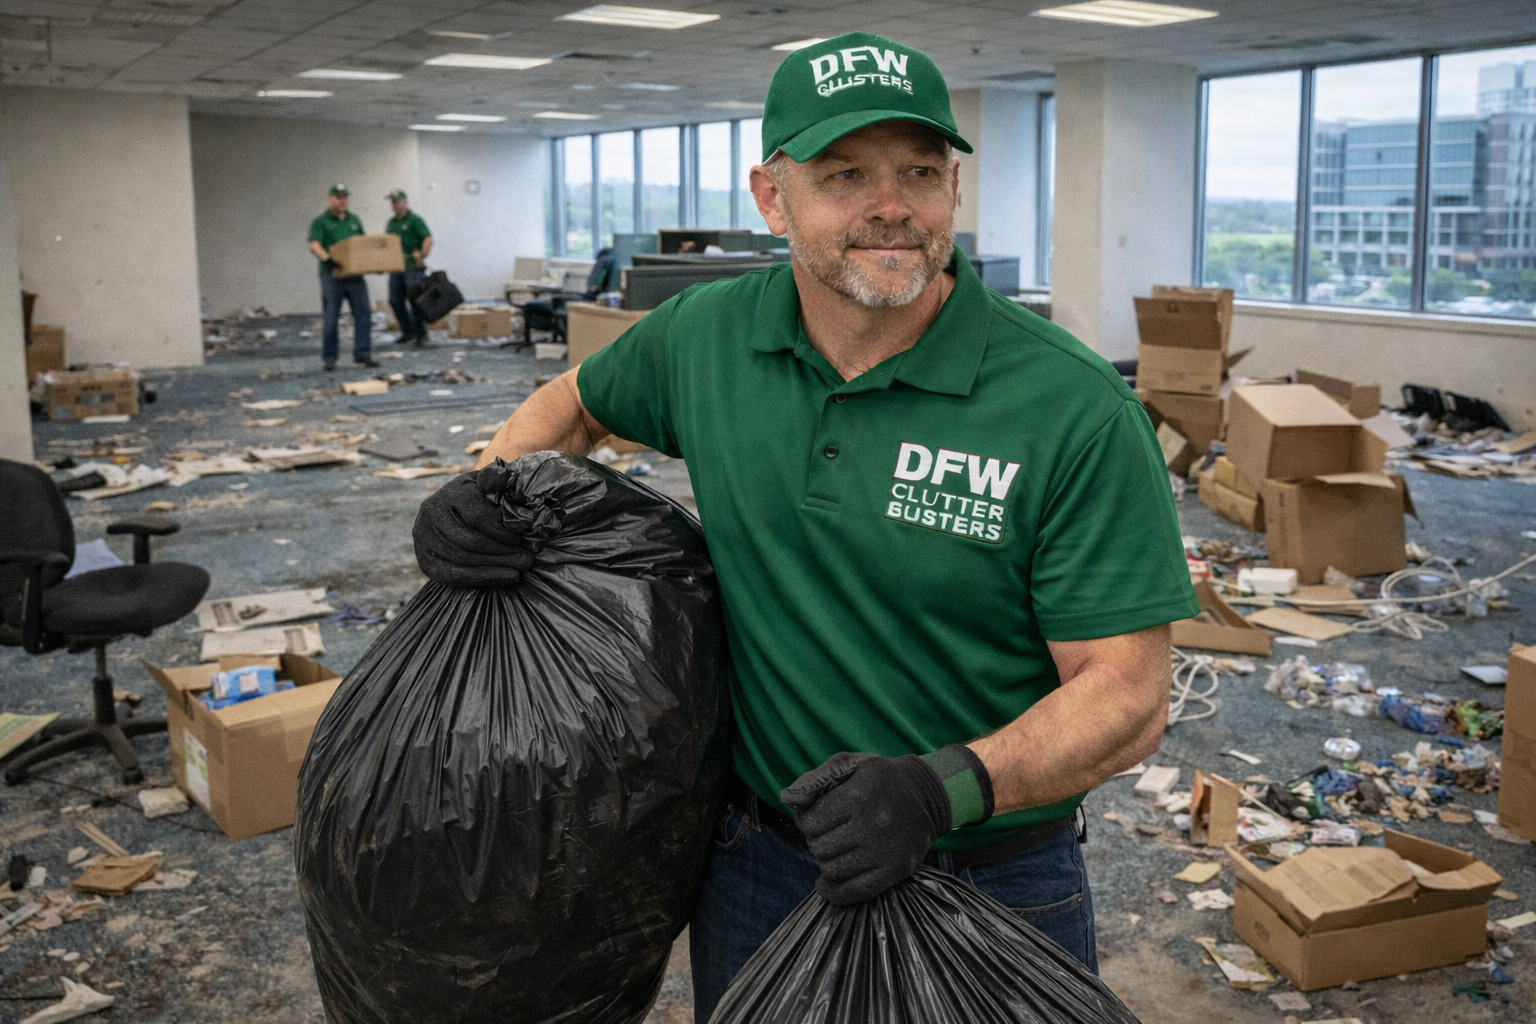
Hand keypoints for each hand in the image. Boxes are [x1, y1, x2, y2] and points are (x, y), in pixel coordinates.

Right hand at [412, 467, 535, 586]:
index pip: (477, 518)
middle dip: (501, 553)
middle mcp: (431, 512)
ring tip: (518, 570)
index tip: (524, 541)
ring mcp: (423, 536)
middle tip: (527, 560)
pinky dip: (481, 578)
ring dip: (494, 567)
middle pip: (469, 541)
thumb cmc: (481, 496)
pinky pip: (452, 575)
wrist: (452, 511)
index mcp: (450, 492)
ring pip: (462, 558)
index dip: (503, 533)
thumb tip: (510, 488)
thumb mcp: (490, 485)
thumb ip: (500, 483)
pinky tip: (505, 577)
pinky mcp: (423, 559)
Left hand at [780, 752, 949, 904]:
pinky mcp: (896, 871)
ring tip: (834, 851)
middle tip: (826, 835)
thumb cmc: (880, 780)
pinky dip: (835, 892)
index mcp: (861, 794)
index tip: (814, 819)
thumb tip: (788, 800)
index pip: (812, 821)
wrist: (928, 796)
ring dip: (826, 863)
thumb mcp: (851, 764)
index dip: (805, 821)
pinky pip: (855, 891)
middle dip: (816, 842)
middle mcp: (875, 823)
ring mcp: (886, 850)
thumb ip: (817, 779)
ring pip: (833, 870)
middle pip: (820, 848)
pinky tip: (828, 884)